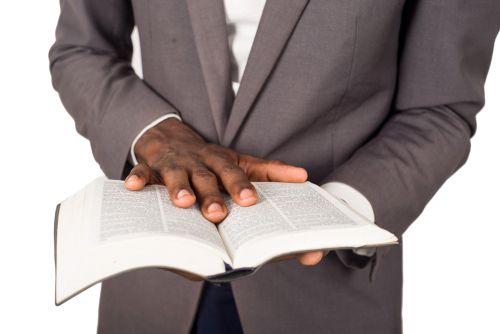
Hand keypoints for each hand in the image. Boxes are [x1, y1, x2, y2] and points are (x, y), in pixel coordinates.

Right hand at [125, 118, 323, 266]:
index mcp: (222, 161)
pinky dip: (138, 178)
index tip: (251, 201)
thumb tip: (304, 176)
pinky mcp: (152, 166)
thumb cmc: (210, 157)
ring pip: (177, 175)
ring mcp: (175, 163)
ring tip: (182, 203)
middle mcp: (200, 161)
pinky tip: (132, 188)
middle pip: (207, 177)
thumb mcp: (240, 160)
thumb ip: (270, 170)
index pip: (236, 173)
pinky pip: (143, 172)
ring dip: (178, 187)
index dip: (242, 186)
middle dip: (212, 194)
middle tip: (218, 214)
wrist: (170, 136)